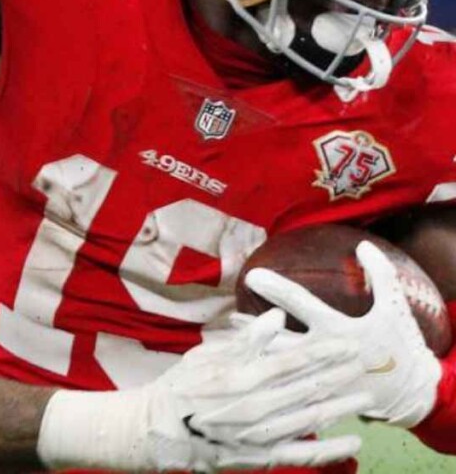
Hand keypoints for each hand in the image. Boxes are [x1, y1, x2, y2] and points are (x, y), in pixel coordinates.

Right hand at [37, 309, 369, 471]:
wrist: (158, 431)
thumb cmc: (180, 388)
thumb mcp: (206, 354)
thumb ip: (245, 339)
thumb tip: (277, 318)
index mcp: (238, 377)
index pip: (290, 361)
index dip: (321, 351)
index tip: (346, 341)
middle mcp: (252, 407)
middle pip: (305, 388)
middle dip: (339, 374)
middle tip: (366, 361)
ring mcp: (257, 435)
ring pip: (308, 418)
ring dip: (339, 406)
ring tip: (365, 394)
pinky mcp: (258, 458)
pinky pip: (300, 455)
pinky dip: (328, 449)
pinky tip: (351, 441)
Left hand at [247, 240, 442, 426]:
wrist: (409, 390)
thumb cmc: (399, 342)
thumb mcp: (395, 306)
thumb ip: (382, 274)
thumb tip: (363, 244)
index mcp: (338, 329)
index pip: (301, 304)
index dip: (276, 289)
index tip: (252, 275)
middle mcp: (323, 353)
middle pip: (278, 338)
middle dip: (252, 327)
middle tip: (230, 315)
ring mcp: (318, 376)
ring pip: (276, 364)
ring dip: (252, 351)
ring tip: (232, 336)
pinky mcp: (316, 394)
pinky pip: (283, 384)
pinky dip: (263, 373)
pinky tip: (244, 363)